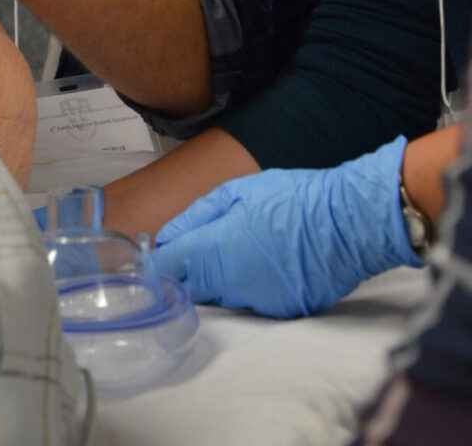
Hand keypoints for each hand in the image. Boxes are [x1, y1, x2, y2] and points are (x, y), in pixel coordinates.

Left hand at [152, 136, 421, 317]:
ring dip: (222, 279)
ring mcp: (258, 302)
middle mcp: (232, 283)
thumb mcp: (237, 191)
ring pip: (223, 296)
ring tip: (244, 247)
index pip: (170, 269)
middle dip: (191, 272)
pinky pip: (253, 302)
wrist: (347, 221)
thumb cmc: (291, 198)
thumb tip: (167, 237)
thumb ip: (196, 215)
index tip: (156, 257)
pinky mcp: (281, 312)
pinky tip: (268, 261)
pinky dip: (252, 286)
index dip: (158, 265)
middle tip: (204, 245)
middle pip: (194, 288)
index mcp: (216, 249)